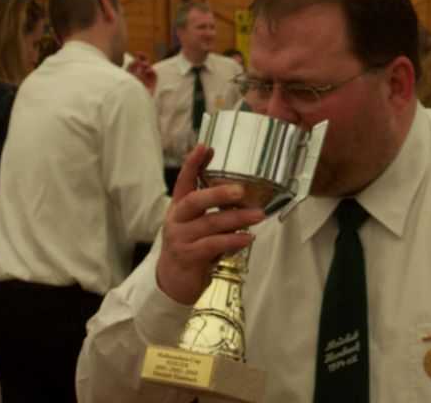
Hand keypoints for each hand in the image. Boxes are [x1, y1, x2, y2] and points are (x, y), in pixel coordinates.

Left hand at [127, 52, 156, 94]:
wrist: (129, 102)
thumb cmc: (124, 90)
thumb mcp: (125, 76)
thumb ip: (130, 67)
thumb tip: (137, 59)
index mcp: (131, 74)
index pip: (136, 64)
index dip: (138, 58)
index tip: (138, 53)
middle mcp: (139, 77)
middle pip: (143, 65)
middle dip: (144, 59)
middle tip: (142, 55)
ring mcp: (146, 81)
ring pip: (149, 69)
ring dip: (147, 65)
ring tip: (143, 65)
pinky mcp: (151, 86)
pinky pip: (154, 76)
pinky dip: (152, 71)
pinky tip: (147, 70)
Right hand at [156, 144, 264, 303]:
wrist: (172, 283)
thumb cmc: (191, 249)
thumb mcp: (198, 226)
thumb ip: (214, 212)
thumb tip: (245, 197)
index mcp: (179, 209)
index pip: (183, 181)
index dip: (192, 164)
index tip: (205, 147)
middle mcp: (176, 221)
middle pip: (194, 201)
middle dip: (217, 192)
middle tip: (241, 190)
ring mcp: (179, 239)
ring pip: (209, 223)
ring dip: (236, 218)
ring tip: (258, 216)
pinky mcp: (188, 257)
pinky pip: (212, 245)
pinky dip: (232, 240)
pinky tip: (247, 238)